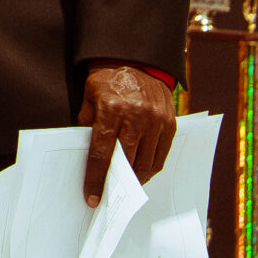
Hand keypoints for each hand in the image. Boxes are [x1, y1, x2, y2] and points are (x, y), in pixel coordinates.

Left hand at [77, 61, 175, 205]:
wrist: (137, 60)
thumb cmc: (108, 80)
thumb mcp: (89, 97)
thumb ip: (87, 124)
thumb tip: (86, 153)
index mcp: (111, 110)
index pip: (101, 153)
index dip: (95, 179)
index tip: (91, 198)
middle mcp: (136, 117)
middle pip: (126, 162)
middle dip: (116, 183)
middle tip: (109, 196)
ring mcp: (156, 121)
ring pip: (147, 163)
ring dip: (136, 179)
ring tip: (125, 187)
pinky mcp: (170, 123)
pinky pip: (161, 154)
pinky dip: (151, 167)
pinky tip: (142, 172)